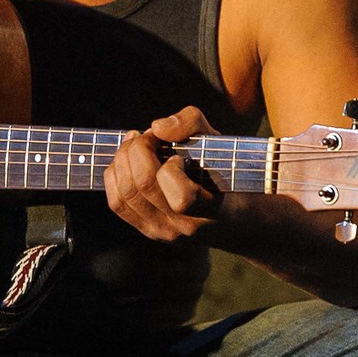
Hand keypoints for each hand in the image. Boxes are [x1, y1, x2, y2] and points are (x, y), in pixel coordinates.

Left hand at [104, 106, 221, 243]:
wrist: (242, 220)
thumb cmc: (232, 174)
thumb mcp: (222, 143)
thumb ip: (192, 124)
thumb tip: (157, 127)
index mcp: (212, 209)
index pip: (182, 198)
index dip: (171, 168)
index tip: (177, 154)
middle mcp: (185, 226)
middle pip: (144, 187)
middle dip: (137, 150)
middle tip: (145, 136)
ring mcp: (164, 232)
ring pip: (125, 195)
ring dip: (122, 160)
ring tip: (134, 144)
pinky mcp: (149, 230)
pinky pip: (117, 204)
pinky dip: (115, 176)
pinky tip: (126, 161)